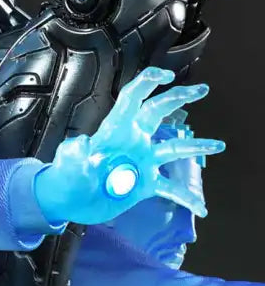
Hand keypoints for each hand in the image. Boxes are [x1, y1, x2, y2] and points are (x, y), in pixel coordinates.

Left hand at [33, 67, 222, 225]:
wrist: (69, 202)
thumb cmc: (64, 178)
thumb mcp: (67, 163)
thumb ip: (74, 153)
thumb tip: (83, 143)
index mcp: (115, 130)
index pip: (133, 99)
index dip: (148, 83)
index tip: (167, 76)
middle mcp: (133, 141)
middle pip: (158, 112)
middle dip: (179, 98)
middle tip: (202, 90)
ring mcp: (142, 161)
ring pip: (173, 149)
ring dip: (197, 146)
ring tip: (220, 145)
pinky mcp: (145, 183)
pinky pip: (171, 188)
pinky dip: (187, 197)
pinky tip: (202, 208)